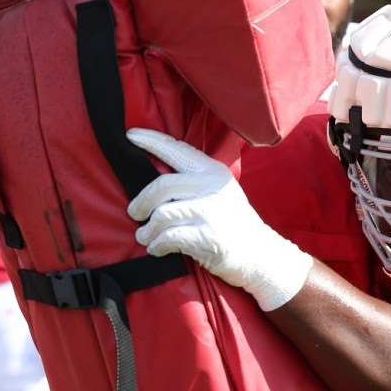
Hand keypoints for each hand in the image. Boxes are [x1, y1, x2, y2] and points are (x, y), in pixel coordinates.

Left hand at [126, 128, 312, 310]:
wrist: (260, 254)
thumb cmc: (234, 223)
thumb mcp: (221, 191)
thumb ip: (194, 180)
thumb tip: (154, 174)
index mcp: (213, 171)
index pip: (177, 150)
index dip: (151, 141)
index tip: (130, 135)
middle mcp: (212, 187)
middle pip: (162, 186)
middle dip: (141, 201)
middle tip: (134, 213)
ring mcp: (211, 212)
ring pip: (162, 214)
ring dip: (147, 229)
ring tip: (145, 236)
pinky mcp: (208, 238)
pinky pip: (169, 238)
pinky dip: (157, 245)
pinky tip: (157, 248)